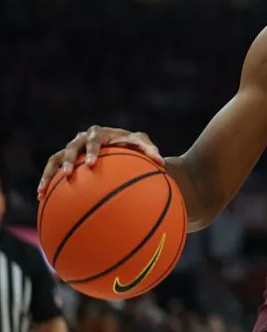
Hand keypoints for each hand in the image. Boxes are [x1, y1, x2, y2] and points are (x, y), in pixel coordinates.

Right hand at [37, 126, 163, 201]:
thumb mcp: (143, 146)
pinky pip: (52, 171)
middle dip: (68, 160)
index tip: (92, 164)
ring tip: (43, 190)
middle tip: (67, 175)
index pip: (95, 139)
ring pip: (55, 158)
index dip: (92, 150)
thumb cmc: (134, 146)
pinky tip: (41, 197)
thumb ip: (151, 151)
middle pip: (72, 147)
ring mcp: (72, 149)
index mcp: (101, 133)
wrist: (122, 147)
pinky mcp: (65, 161)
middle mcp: (82, 139)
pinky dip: (46, 182)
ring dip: (49, 173)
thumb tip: (162, 162)